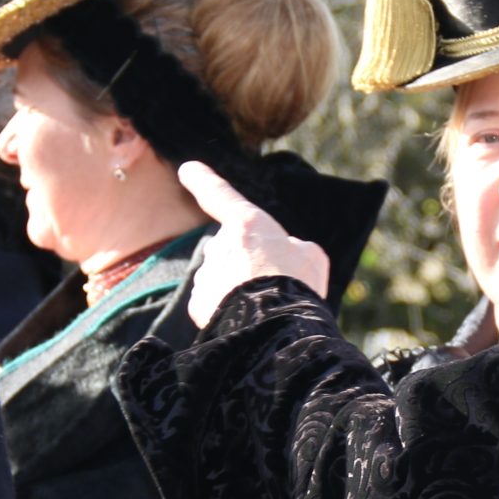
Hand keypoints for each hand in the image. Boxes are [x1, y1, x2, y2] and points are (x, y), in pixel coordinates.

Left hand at [178, 160, 328, 326]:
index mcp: (247, 224)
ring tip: (263, 308)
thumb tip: (280, 255)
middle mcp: (220, 245)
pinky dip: (226, 310)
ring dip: (237, 289)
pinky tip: (246, 321)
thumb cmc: (298, 287)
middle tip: (272, 285)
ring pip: (221, 277)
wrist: (274, 329)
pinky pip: (212, 303)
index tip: (187, 169)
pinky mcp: (198, 304)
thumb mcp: (311, 257)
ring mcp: (206, 275)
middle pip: (230, 250)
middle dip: (245, 263)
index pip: (220, 195)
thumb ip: (290, 249)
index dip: (204, 180)